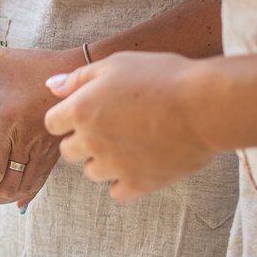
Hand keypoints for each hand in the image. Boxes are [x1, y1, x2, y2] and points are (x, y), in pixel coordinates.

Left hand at [0, 41, 74, 207]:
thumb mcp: (5, 58)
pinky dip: (27, 193)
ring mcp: (42, 150)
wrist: (79, 71)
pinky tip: (19, 200)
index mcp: (8, 127)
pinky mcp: (54, 151)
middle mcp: (25, 144)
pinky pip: (40, 181)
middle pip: (7, 187)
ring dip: (6, 198)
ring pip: (24, 187)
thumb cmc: (40, 66)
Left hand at [44, 51, 215, 202]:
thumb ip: (77, 78)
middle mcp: (90, 140)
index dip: (67, 117)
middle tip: (111, 126)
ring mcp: (113, 165)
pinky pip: (117, 192)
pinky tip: (138, 165)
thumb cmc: (160, 76)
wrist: (205, 104)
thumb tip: (51, 86)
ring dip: (103, 161)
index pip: (52, 123)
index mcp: (80, 110)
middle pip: (69, 151)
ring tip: (128, 144)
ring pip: (92, 172)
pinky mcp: (139, 183)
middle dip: (83, 140)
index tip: (87, 111)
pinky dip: (124, 182)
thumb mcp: (115, 64)